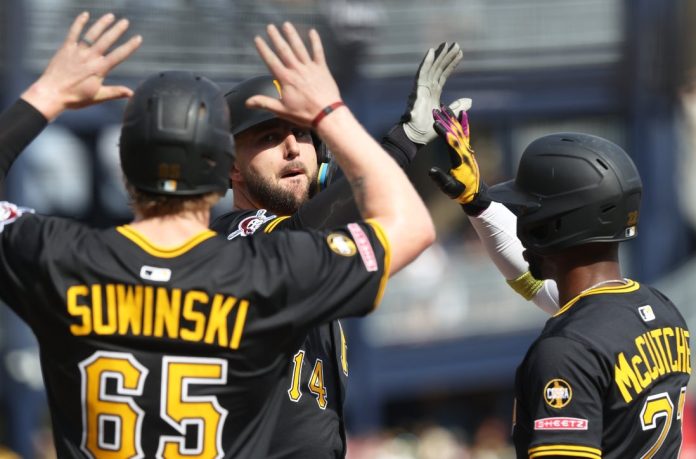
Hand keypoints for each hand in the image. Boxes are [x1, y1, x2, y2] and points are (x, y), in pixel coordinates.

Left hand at [21, 12, 141, 120]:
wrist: (52, 93)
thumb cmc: (75, 98)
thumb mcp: (97, 97)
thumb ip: (115, 92)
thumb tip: (131, 93)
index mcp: (99, 69)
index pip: (119, 55)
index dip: (130, 46)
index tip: (138, 38)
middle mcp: (90, 57)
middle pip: (106, 40)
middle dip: (117, 30)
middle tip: (125, 21)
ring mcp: (77, 51)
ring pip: (92, 34)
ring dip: (102, 24)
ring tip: (111, 16)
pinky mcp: (66, 49)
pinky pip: (73, 33)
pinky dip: (79, 23)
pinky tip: (85, 14)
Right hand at [247, 22, 342, 127]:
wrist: (326, 114)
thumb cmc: (304, 114)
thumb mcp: (281, 110)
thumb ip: (264, 103)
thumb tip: (247, 102)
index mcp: (286, 79)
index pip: (271, 60)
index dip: (264, 49)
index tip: (258, 39)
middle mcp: (296, 69)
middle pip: (284, 50)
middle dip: (276, 38)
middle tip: (270, 27)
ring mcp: (310, 67)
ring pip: (299, 48)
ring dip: (292, 36)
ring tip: (286, 25)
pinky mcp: (322, 68)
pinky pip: (318, 52)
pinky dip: (315, 41)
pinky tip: (312, 32)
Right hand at [402, 42, 464, 144]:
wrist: (416, 136)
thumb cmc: (428, 129)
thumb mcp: (448, 116)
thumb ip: (457, 106)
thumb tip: (470, 100)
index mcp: (434, 93)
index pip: (443, 74)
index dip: (451, 63)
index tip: (460, 53)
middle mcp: (427, 88)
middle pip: (438, 68)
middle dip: (446, 56)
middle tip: (455, 44)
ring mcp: (421, 88)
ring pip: (431, 68)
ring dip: (439, 56)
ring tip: (447, 45)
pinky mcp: (417, 91)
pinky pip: (422, 73)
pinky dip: (426, 62)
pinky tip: (431, 51)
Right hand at [428, 104, 490, 214]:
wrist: (475, 193)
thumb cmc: (461, 191)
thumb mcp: (449, 188)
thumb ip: (441, 179)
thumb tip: (431, 170)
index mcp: (460, 159)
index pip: (451, 143)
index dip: (444, 132)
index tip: (436, 123)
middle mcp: (465, 151)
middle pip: (455, 132)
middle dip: (446, 120)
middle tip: (437, 109)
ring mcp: (467, 149)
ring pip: (460, 130)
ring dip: (452, 118)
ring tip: (444, 107)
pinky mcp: (467, 149)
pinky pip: (465, 133)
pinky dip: (464, 122)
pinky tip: (462, 113)